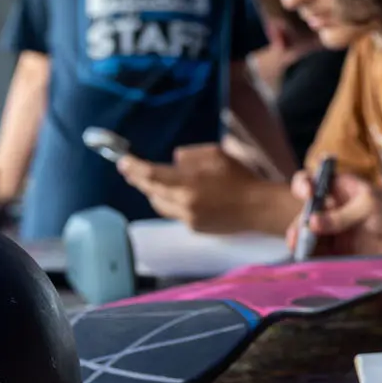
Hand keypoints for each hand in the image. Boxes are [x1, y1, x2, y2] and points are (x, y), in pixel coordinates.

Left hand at [119, 145, 284, 233]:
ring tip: (154, 182)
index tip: (123, 162)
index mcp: (189, 183)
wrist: (258, 208)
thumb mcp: (216, 154)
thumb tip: (173, 162)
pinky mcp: (193, 228)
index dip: (134, 168)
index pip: (151, 175)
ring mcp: (187, 218)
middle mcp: (184, 203)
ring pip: (159, 204)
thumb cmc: (240, 177)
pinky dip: (173, 203)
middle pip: (150, 191)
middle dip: (139, 179)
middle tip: (130, 171)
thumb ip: (190, 156)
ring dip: (155, 192)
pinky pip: (174, 213)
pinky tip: (182, 196)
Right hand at [288, 171, 381, 254]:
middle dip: (298, 224)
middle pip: (305, 215)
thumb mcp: (370, 206)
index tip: (306, 193)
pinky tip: (308, 264)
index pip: (312, 182)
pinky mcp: (338, 253)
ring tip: (301, 253)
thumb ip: (342, 215)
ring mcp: (333, 233)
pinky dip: (311, 259)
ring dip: (301, 245)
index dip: (303, 185)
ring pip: (308, 237)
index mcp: (340, 190)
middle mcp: (332, 210)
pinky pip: (319, 256)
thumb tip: (312, 222)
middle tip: (298, 237)